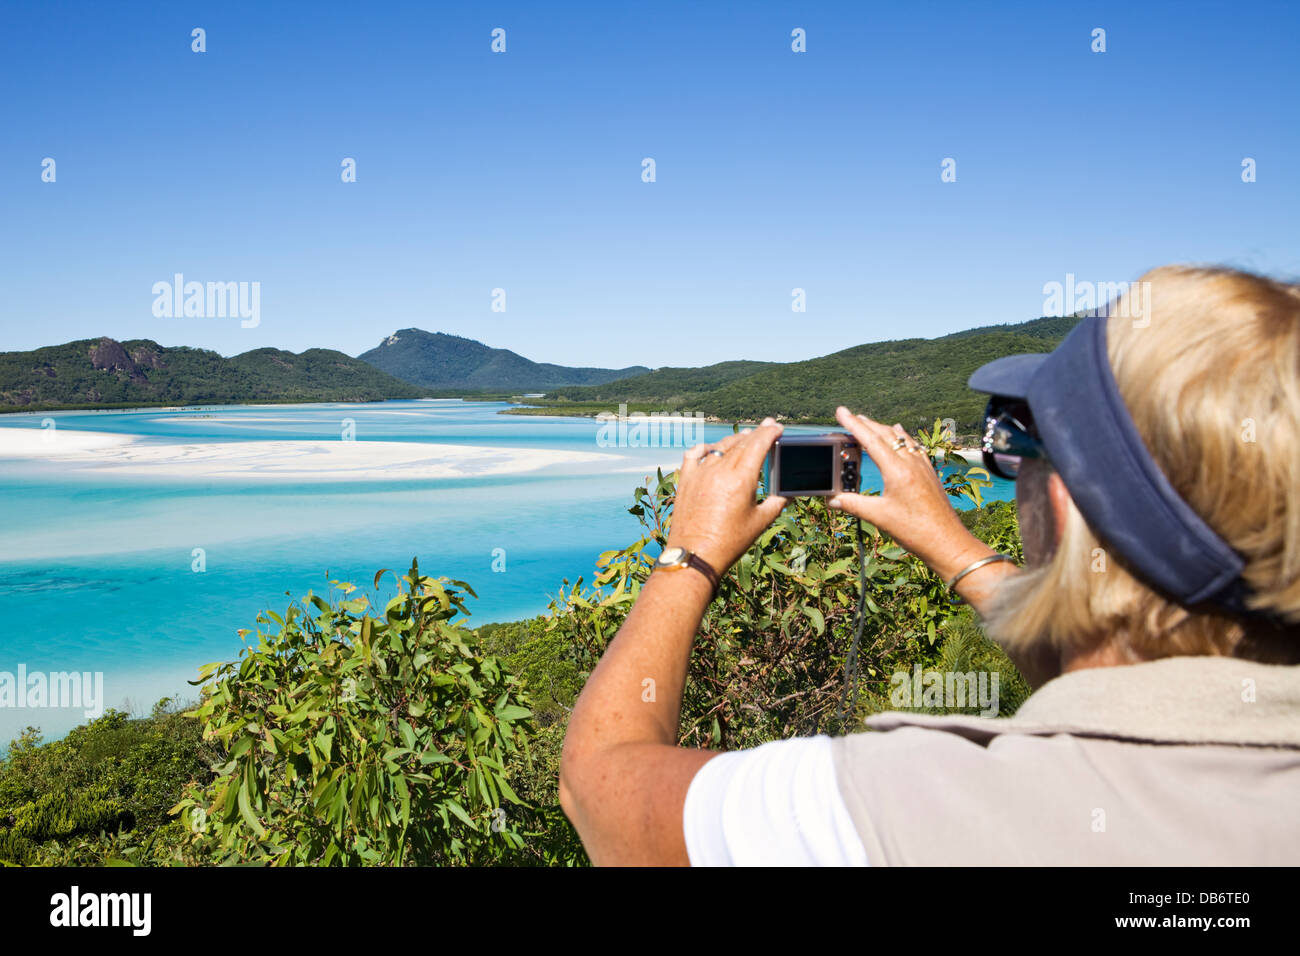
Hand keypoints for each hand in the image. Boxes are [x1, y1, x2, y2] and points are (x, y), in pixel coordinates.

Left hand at [665, 419, 788, 572]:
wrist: (695, 555)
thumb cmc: (729, 542)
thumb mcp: (760, 522)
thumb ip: (777, 503)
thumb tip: (789, 494)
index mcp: (740, 479)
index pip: (758, 445)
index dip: (769, 433)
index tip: (777, 427)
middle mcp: (719, 470)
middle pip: (741, 443)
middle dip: (756, 433)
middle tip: (767, 427)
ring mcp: (700, 473)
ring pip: (720, 446)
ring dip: (735, 439)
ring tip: (745, 436)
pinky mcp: (686, 480)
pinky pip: (695, 455)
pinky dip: (705, 448)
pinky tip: (711, 448)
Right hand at [827, 406, 992, 581]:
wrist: (946, 541)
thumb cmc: (915, 530)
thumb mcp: (879, 517)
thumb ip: (853, 505)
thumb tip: (833, 500)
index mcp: (897, 471)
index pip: (870, 441)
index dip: (853, 425)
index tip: (841, 411)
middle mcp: (911, 464)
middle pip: (886, 435)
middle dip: (867, 424)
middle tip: (851, 416)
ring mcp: (923, 467)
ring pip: (902, 439)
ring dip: (884, 429)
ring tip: (872, 423)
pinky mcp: (930, 474)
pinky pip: (915, 448)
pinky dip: (904, 438)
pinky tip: (904, 438)